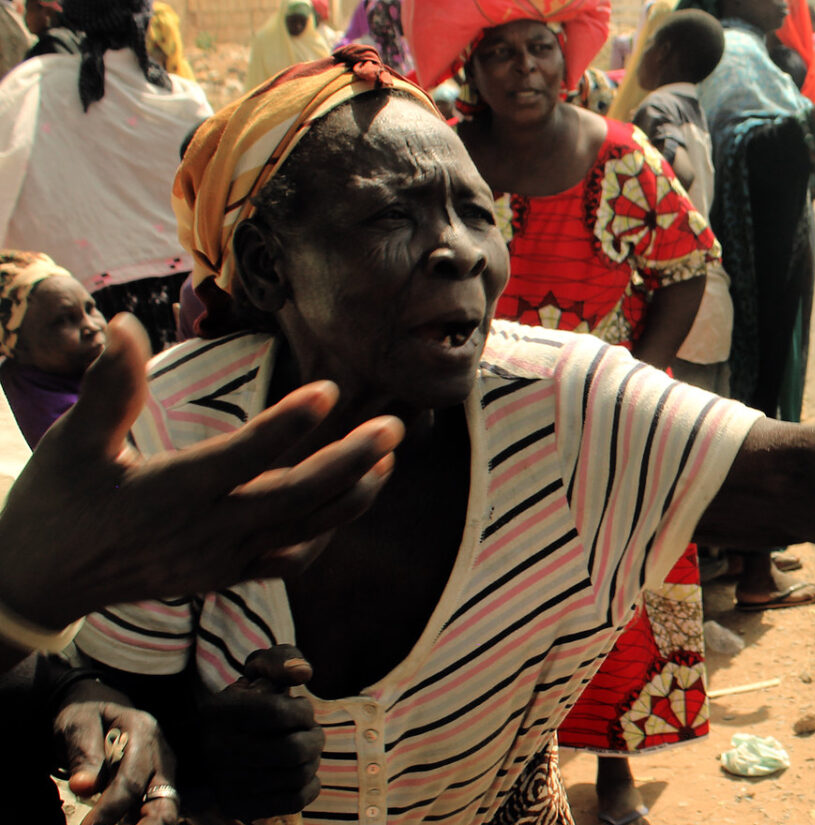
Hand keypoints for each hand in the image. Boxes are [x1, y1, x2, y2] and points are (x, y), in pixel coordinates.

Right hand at [0, 315, 402, 629]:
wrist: (40, 580)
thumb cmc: (56, 502)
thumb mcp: (72, 442)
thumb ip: (107, 388)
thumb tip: (125, 325)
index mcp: (170, 493)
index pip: (242, 457)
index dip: (289, 426)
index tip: (330, 391)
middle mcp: (205, 532)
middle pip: (295, 500)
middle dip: (349, 464)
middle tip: (393, 427)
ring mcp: (220, 560)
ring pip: (303, 532)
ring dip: (351, 497)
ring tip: (388, 459)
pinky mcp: (225, 577)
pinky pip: (289, 560)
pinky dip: (325, 532)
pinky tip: (348, 500)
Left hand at [53, 678, 179, 824]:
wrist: (98, 705)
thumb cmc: (86, 714)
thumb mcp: (77, 724)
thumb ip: (83, 753)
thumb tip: (84, 787)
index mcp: (143, 731)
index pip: (130, 781)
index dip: (109, 810)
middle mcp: (161, 752)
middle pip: (163, 799)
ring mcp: (163, 768)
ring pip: (166, 807)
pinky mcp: (158, 781)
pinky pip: (155, 807)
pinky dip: (141, 822)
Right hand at [198, 646, 323, 819]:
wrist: (224, 742)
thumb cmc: (253, 701)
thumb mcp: (261, 671)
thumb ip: (283, 659)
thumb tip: (302, 673)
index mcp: (218, 711)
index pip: (277, 712)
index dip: (302, 710)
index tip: (301, 710)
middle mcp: (215, 749)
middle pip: (293, 749)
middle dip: (315, 737)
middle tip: (312, 733)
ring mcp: (225, 782)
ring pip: (296, 775)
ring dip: (313, 760)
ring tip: (306, 750)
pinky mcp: (239, 806)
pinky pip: (294, 800)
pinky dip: (310, 785)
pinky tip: (302, 773)